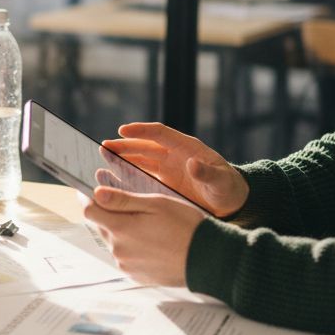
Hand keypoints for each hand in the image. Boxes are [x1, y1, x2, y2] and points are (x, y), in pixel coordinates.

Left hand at [84, 185, 206, 286]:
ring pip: (114, 242)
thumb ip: (123, 200)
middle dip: (108, 215)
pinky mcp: (136, 276)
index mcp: (121, 229)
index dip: (86, 199)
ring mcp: (127, 265)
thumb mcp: (156, 204)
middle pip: (102, 227)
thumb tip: (96, 194)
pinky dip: (131, 247)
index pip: (89, 212)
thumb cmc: (185, 226)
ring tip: (146, 226)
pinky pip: (126, 257)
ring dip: (121, 232)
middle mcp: (119, 250)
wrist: (207, 259)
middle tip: (127, 206)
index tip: (86, 191)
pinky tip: (150, 242)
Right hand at [101, 123, 248, 217]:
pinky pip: (142, 176)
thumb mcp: (220, 181)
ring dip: (123, 158)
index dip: (142, 131)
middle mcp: (173, 155)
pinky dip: (128, 175)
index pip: (160, 134)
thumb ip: (207, 173)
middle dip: (125, 145)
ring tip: (103, 158)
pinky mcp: (163, 182)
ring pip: (140, 160)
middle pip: (145, 146)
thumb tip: (193, 164)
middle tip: (104, 146)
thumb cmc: (228, 189)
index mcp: (187, 147)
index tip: (123, 130)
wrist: (230, 204)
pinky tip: (114, 178)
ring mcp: (167, 168)